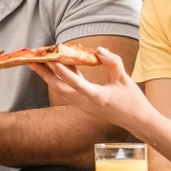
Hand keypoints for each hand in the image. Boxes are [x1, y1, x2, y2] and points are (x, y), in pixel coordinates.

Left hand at [29, 47, 145, 132]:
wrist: (137, 121)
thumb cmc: (132, 100)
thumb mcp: (125, 79)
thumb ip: (113, 63)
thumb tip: (99, 50)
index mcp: (97, 97)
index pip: (76, 84)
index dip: (63, 72)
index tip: (51, 61)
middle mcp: (86, 103)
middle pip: (60, 88)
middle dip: (45, 74)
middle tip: (32, 61)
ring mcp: (83, 106)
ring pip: (61, 90)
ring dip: (49, 77)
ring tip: (38, 63)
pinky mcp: (83, 105)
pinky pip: (68, 90)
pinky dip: (61, 79)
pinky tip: (58, 66)